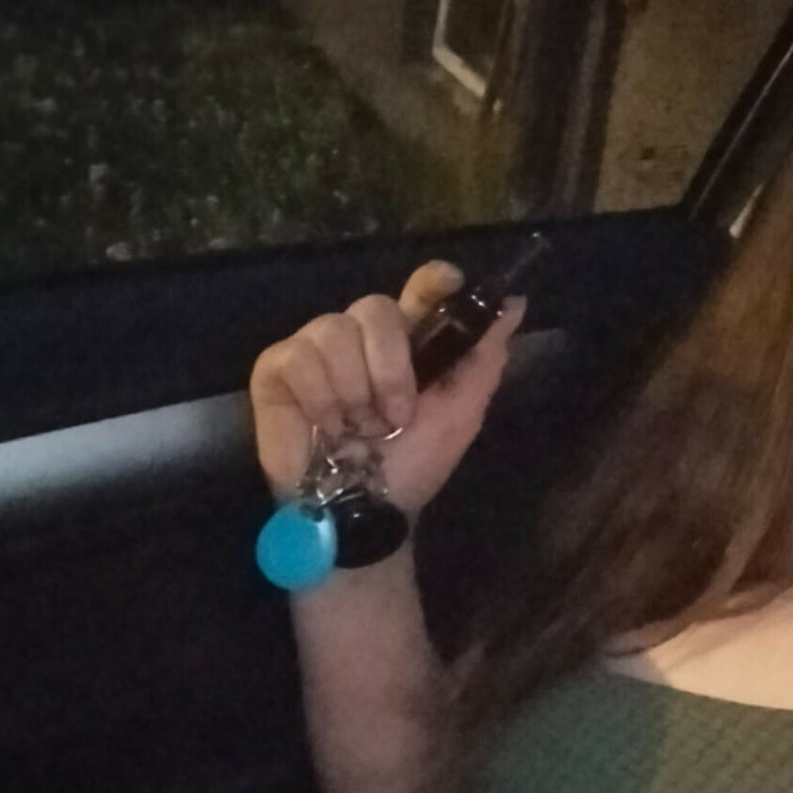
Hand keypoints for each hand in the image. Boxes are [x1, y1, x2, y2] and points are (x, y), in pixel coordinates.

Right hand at [249, 261, 527, 516]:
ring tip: (357, 428)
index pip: (420, 289)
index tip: (448, 283)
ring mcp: (316, 348)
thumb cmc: (412, 466)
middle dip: (391, 368)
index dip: (432, 280)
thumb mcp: (461, 415)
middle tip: (394, 417)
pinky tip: (328, 426)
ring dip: (355, 390)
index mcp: (408, 341)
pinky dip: (320, 398)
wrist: (366, 512)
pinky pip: (298, 357)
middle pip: (375, 307)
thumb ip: (484, 358)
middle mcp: (361, 335)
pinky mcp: (277, 368)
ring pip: (334, 330)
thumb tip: (515, 303)